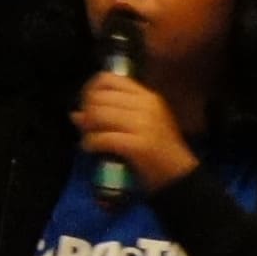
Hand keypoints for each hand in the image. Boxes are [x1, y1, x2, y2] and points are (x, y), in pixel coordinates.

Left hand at [72, 74, 199, 191]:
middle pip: (100, 98)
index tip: (87, 104)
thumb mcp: (142, 124)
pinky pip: (102, 138)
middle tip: (85, 125)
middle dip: (86, 112)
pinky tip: (90, 148)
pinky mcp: (137, 145)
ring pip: (98, 116)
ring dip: (87, 128)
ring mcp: (143, 125)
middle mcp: (146, 106)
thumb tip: (76, 114)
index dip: (90, 89)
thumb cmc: (160, 149)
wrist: (180, 176)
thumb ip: (112, 114)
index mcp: (148, 97)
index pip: (109, 79)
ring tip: (88, 137)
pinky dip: (90, 143)